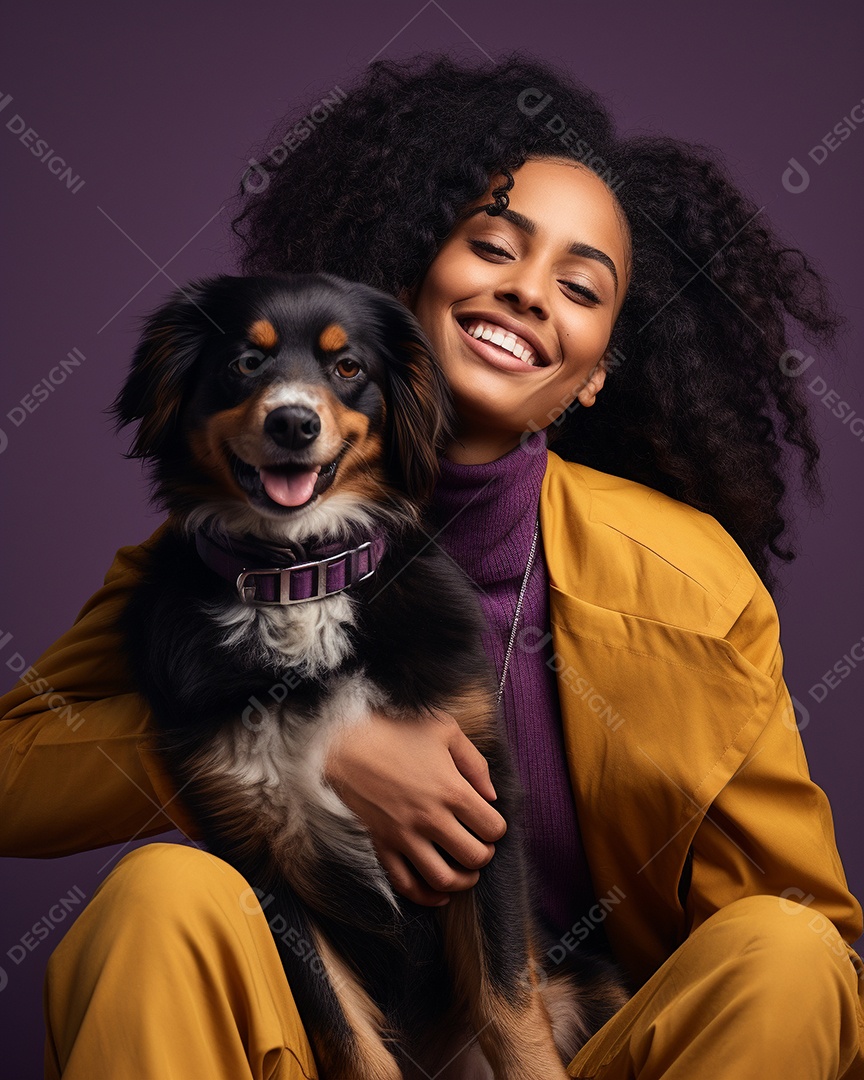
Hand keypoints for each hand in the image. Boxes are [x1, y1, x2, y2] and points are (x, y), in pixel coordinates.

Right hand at [323, 709, 506, 905]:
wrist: (343, 741)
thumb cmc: (396, 730)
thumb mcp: (444, 730)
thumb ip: (475, 762)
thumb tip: (491, 796)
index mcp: (451, 790)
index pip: (493, 828)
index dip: (496, 828)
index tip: (488, 822)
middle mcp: (430, 818)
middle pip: (474, 857)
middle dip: (484, 854)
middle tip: (479, 845)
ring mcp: (404, 835)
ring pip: (443, 879)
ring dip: (462, 881)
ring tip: (465, 872)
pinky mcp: (381, 845)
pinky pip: (405, 884)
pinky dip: (426, 896)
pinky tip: (439, 892)